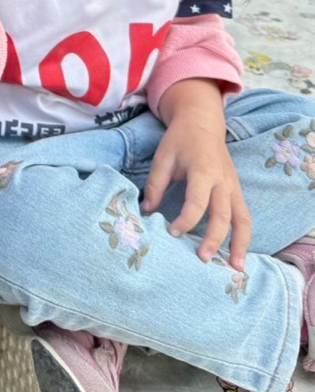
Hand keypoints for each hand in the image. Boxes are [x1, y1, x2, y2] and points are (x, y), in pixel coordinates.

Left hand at [142, 110, 250, 270]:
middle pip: (223, 215)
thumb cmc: (180, 140)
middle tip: (201, 259)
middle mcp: (223, 181)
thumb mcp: (163, 156)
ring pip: (242, 219)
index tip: (171, 232)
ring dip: (241, 244)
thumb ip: (155, 183)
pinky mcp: (237, 191)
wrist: (202, 123)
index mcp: (203, 171)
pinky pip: (244, 216)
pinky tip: (238, 254)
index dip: (185, 220)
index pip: (197, 202)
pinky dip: (244, 235)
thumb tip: (147, 210)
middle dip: (214, 239)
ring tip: (236, 267)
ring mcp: (233, 187)